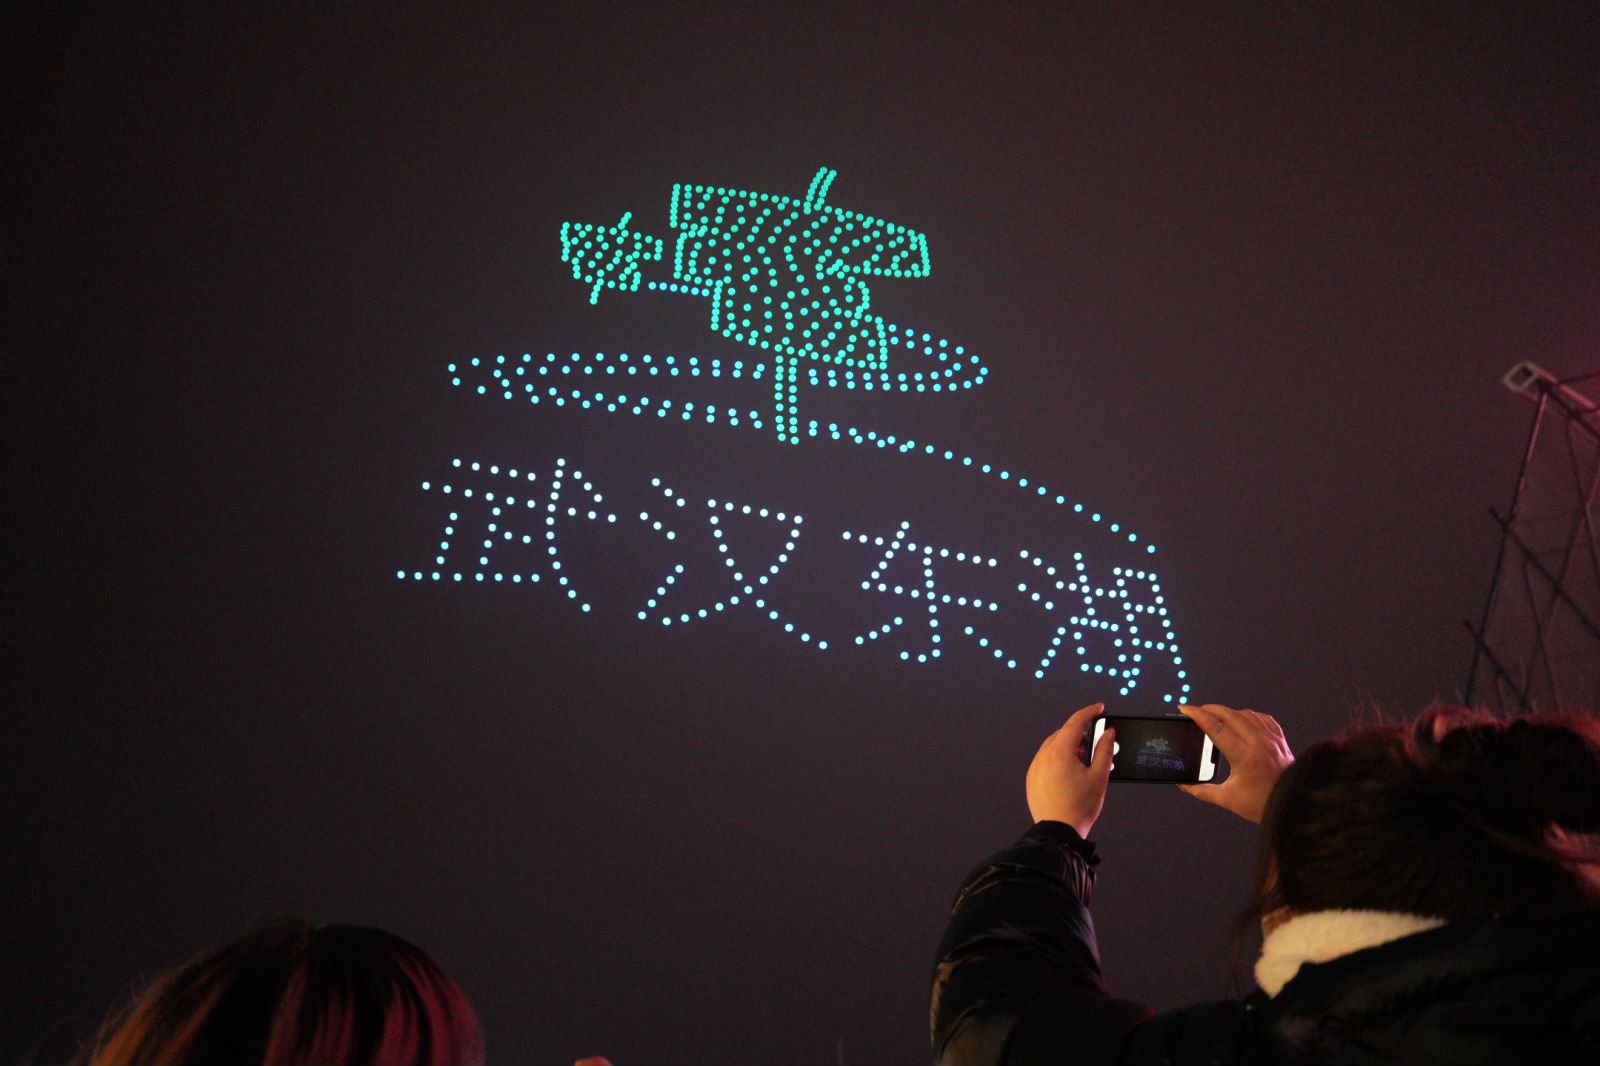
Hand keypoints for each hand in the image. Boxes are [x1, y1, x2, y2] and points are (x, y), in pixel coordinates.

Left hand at [1026, 703, 1114, 836]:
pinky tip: (1071, 772)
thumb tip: (1108, 733)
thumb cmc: (1080, 806)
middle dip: (1080, 735)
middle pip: (1063, 735)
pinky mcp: (1032, 779)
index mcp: (1059, 752)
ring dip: (1070, 747)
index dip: (1089, 712)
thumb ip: (1104, 750)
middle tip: (1096, 744)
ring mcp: (1035, 768)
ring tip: (1086, 762)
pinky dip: (1059, 759)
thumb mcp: (1099, 776)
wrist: (1058, 832)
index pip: (1075, 723)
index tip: (1100, 708)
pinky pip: (1046, 760)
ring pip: (1053, 747)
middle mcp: (1043, 756)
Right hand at [1176, 704, 1292, 822]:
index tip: (1186, 709)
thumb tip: (1184, 785)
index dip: (1197, 715)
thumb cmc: (1264, 804)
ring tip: (1217, 715)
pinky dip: (1250, 715)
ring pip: (1246, 714)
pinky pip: (1264, 718)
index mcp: (1244, 756)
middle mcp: (1258, 743)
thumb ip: (1202, 791)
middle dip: (1210, 709)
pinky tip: (1244, 719)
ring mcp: (1271, 739)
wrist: (1294, 806)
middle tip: (1197, 711)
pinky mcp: (1280, 740)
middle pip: (1229, 715)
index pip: (1215, 727)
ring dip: (1229, 712)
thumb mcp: (1228, 799)